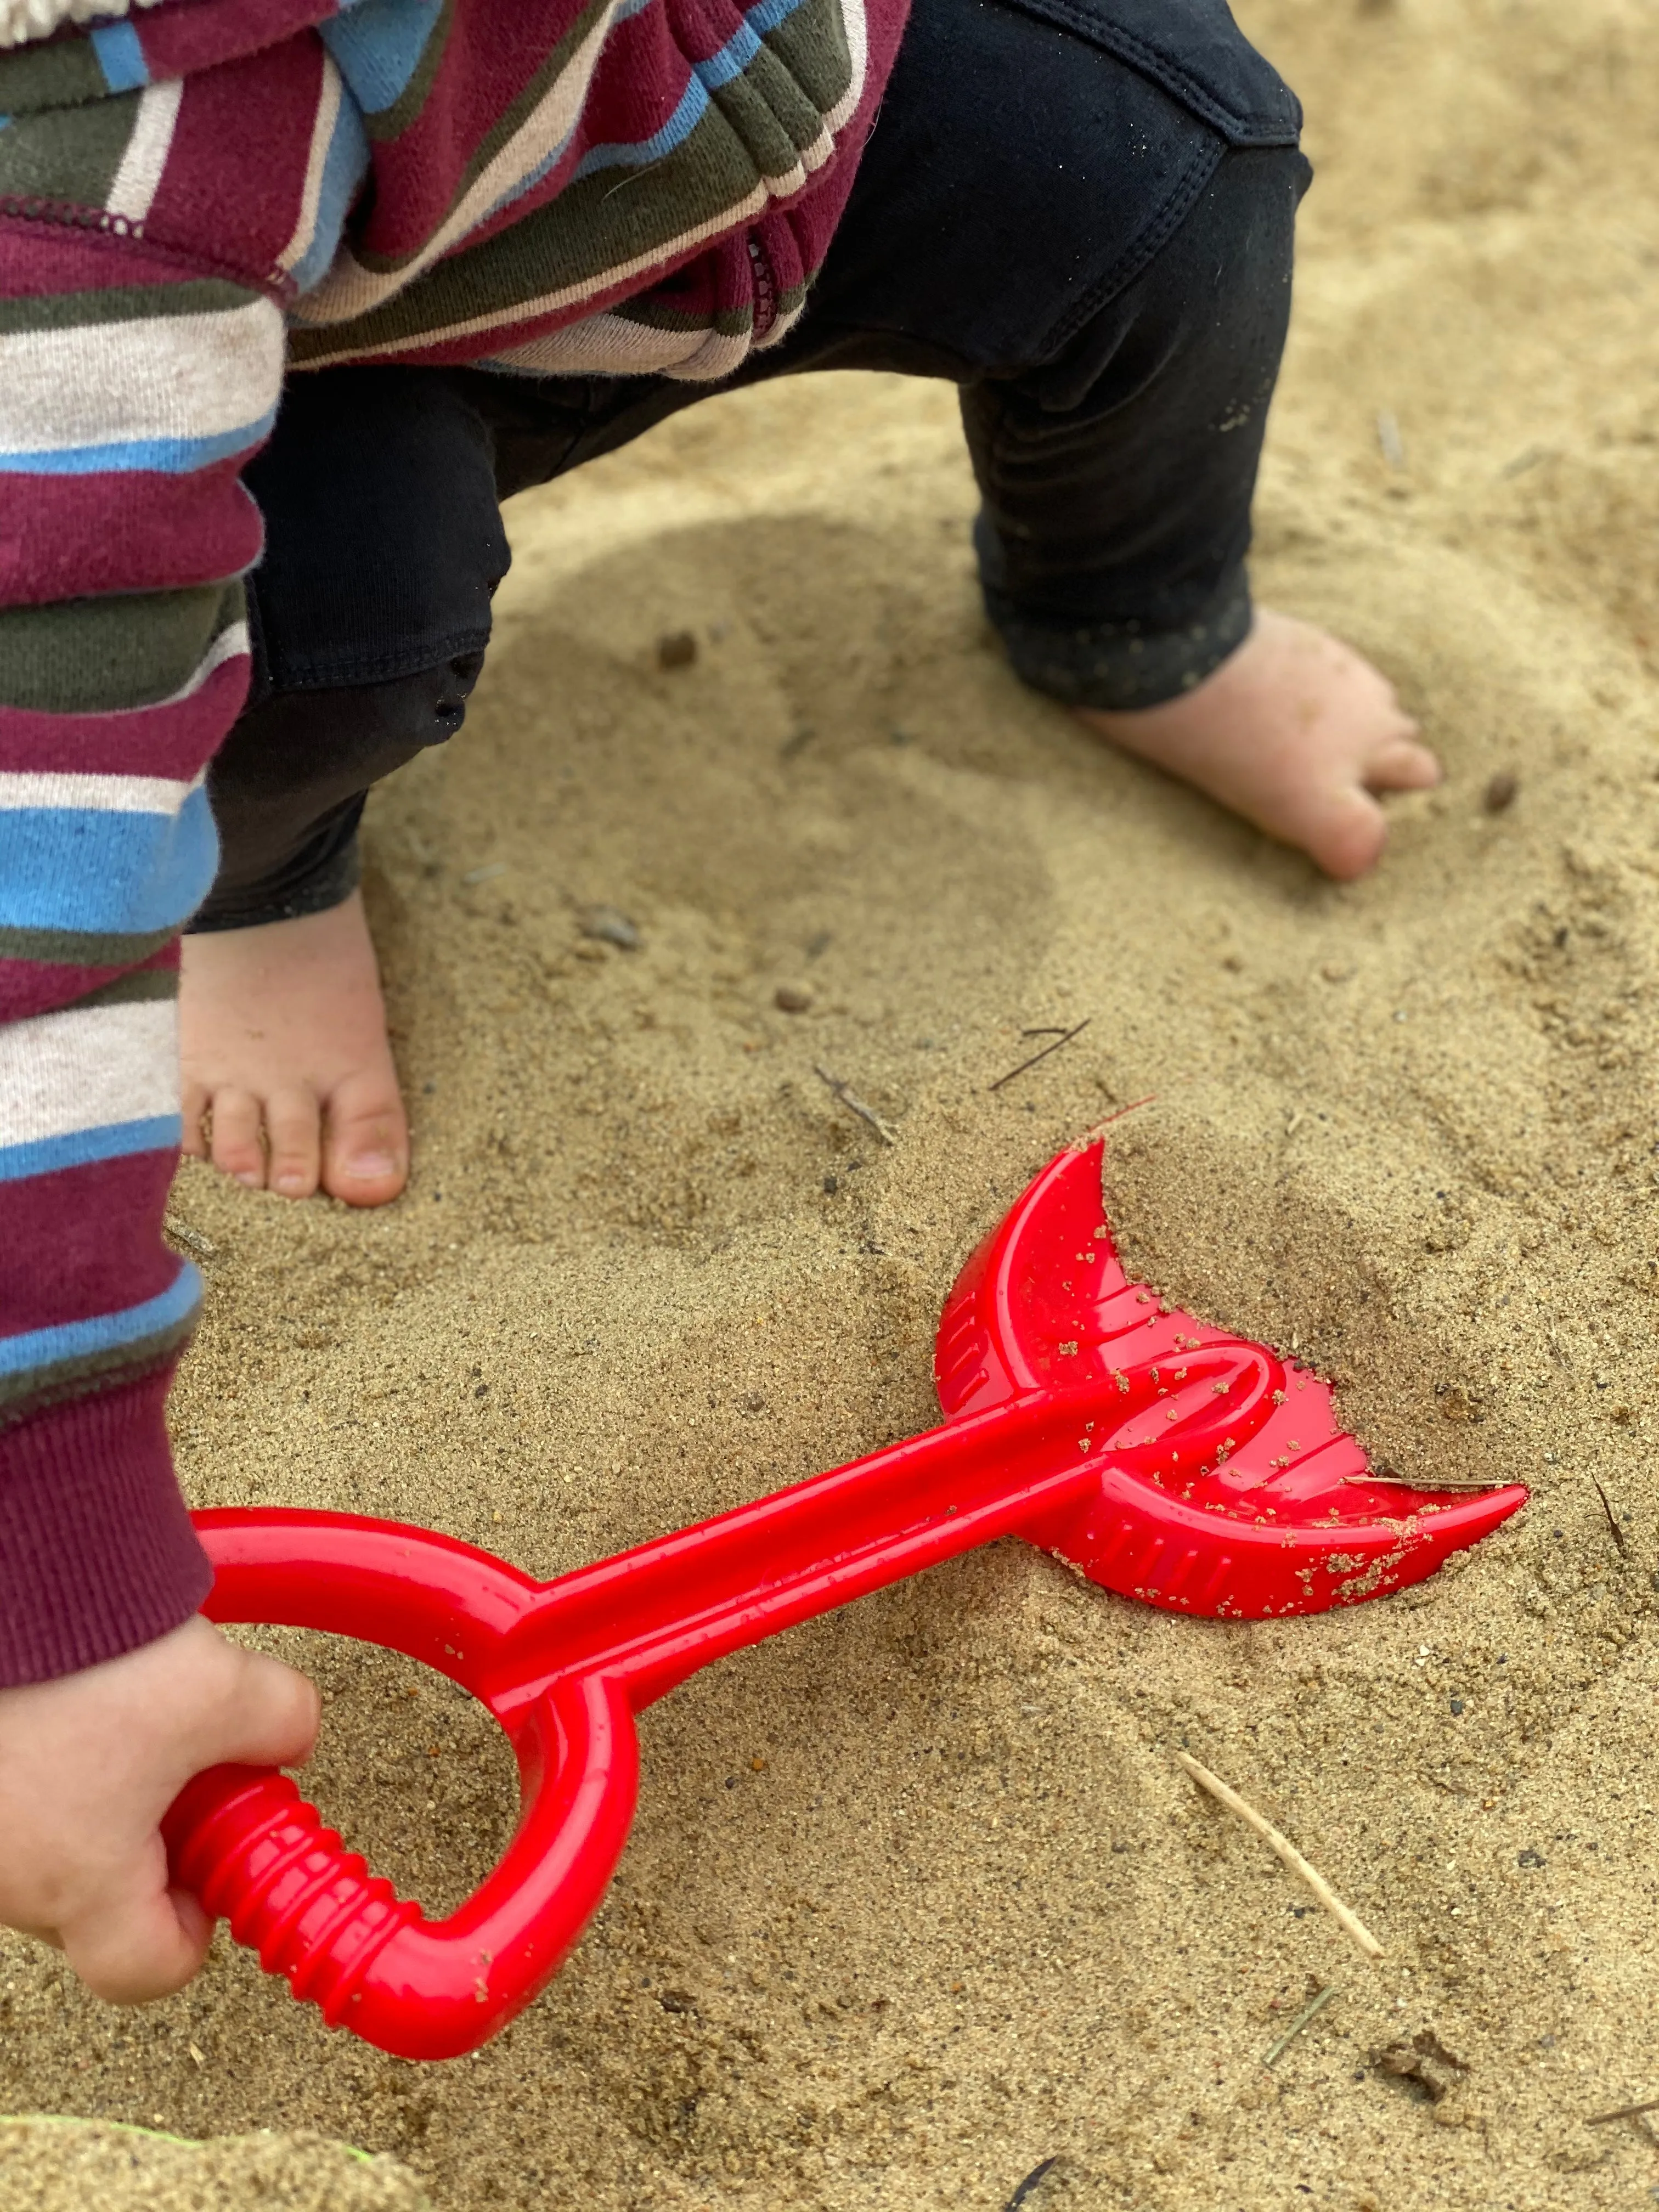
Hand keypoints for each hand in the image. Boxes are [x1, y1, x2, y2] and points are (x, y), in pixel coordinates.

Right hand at [0, 1617, 318, 2001]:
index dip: (199, 1925)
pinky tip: (69, 1693)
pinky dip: (49, 1757)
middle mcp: (4, 1878)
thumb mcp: (223, 1690)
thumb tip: (293, 1738)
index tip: (219, 1860)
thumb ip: (282, 1724)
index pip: (145, 1970)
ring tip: (117, 1708)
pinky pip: (13, 1793)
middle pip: (97, 1900)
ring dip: (98, 1790)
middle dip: (152, 1838)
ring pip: (52, 1842)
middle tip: (181, 1762)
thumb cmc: (86, 1655)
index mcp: (74, 1885)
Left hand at [1077, 609, 1440, 879]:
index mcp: (1320, 803)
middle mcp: (1358, 746)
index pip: (1366, 842)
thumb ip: (1294, 812)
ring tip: (1333, 741)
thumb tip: (1310, 817)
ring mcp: (1358, 693)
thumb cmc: (1186, 732)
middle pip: (1418, 770)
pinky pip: (1371, 685)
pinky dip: (1355, 699)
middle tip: (1354, 786)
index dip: (1358, 846)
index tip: (1337, 848)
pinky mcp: (1342, 653)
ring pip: (1398, 721)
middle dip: (1399, 779)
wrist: (1181, 645)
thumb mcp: (1235, 797)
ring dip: (1380, 735)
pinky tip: (1315, 700)